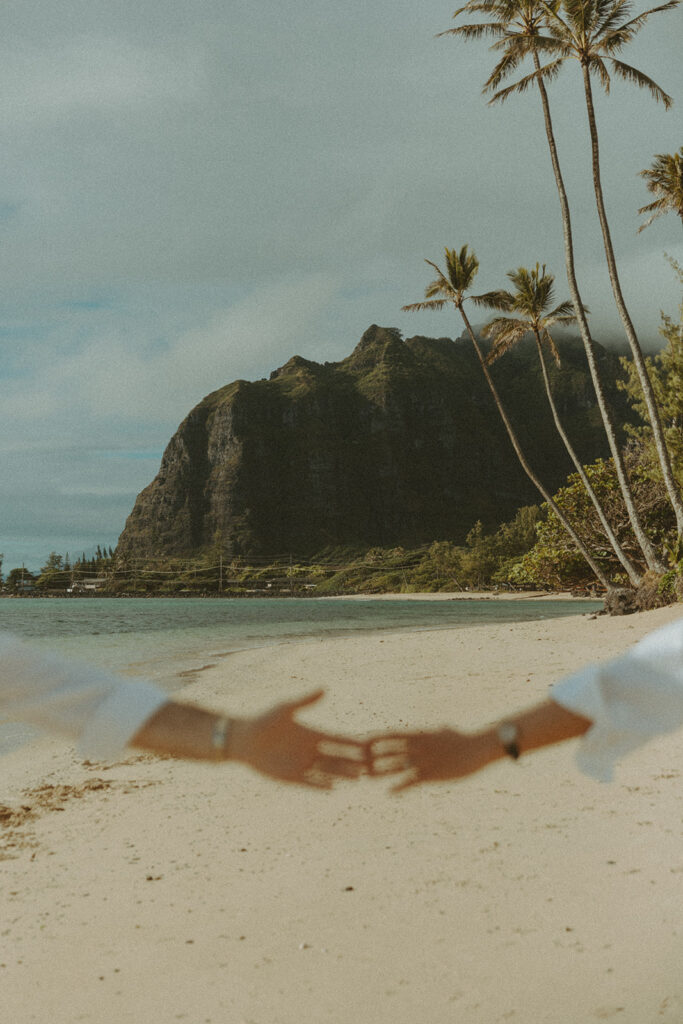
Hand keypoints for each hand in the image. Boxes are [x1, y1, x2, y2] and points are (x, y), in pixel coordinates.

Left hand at [228, 690, 368, 788]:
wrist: (243, 739)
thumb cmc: (264, 720)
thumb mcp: (286, 709)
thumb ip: (306, 701)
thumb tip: (324, 688)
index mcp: (312, 733)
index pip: (337, 738)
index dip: (351, 742)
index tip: (367, 744)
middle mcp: (310, 750)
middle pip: (337, 757)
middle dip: (352, 761)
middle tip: (368, 766)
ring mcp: (302, 764)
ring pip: (328, 771)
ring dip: (341, 774)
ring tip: (356, 778)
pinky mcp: (291, 777)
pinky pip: (310, 783)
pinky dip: (321, 785)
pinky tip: (333, 788)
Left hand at [370, 728, 499, 791]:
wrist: (478, 748)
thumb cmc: (463, 740)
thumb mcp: (445, 732)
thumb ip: (433, 732)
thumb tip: (431, 729)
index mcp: (420, 735)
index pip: (392, 735)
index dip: (376, 738)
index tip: (361, 742)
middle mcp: (418, 746)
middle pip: (389, 750)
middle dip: (373, 756)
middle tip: (356, 761)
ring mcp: (424, 760)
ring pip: (397, 766)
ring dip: (380, 772)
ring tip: (366, 777)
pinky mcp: (433, 774)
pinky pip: (412, 781)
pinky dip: (400, 787)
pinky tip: (390, 793)